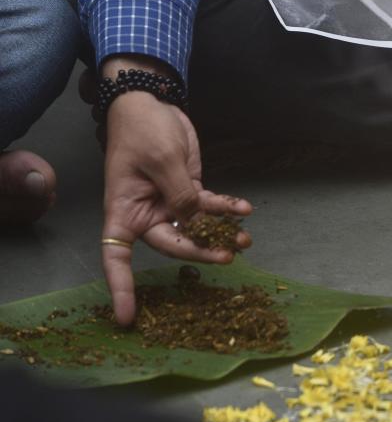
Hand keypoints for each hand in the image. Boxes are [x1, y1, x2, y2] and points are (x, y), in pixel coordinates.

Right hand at [100, 57, 251, 325]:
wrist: (151, 104)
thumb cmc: (143, 131)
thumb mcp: (162, 160)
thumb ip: (181, 193)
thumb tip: (194, 220)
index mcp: (124, 212)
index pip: (116, 257)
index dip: (122, 287)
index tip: (127, 317)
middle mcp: (146, 214)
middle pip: (172, 244)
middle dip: (200, 252)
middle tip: (227, 256)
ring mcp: (170, 204)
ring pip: (196, 229)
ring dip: (221, 234)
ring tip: (246, 239)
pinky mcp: (189, 191)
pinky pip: (209, 207)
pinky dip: (227, 209)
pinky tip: (244, 210)